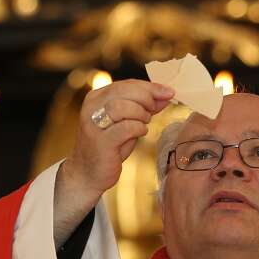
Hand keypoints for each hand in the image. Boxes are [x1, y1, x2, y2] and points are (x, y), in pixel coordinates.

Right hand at [53, 80, 173, 242]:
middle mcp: (92, 107)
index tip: (168, 92)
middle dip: (146, 98)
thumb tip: (166, 95)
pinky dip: (138, 128)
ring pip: (122, 107)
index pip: (126, 84)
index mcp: (97, 97)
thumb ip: (144, 108)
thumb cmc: (110, 147)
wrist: (89, 174)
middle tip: (155, 110)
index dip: (150, 86)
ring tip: (144, 123)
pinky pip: (125, 128)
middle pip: (123, 91)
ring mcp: (93, 123)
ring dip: (140, 114)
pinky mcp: (100, 141)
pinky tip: (140, 133)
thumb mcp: (128, 122)